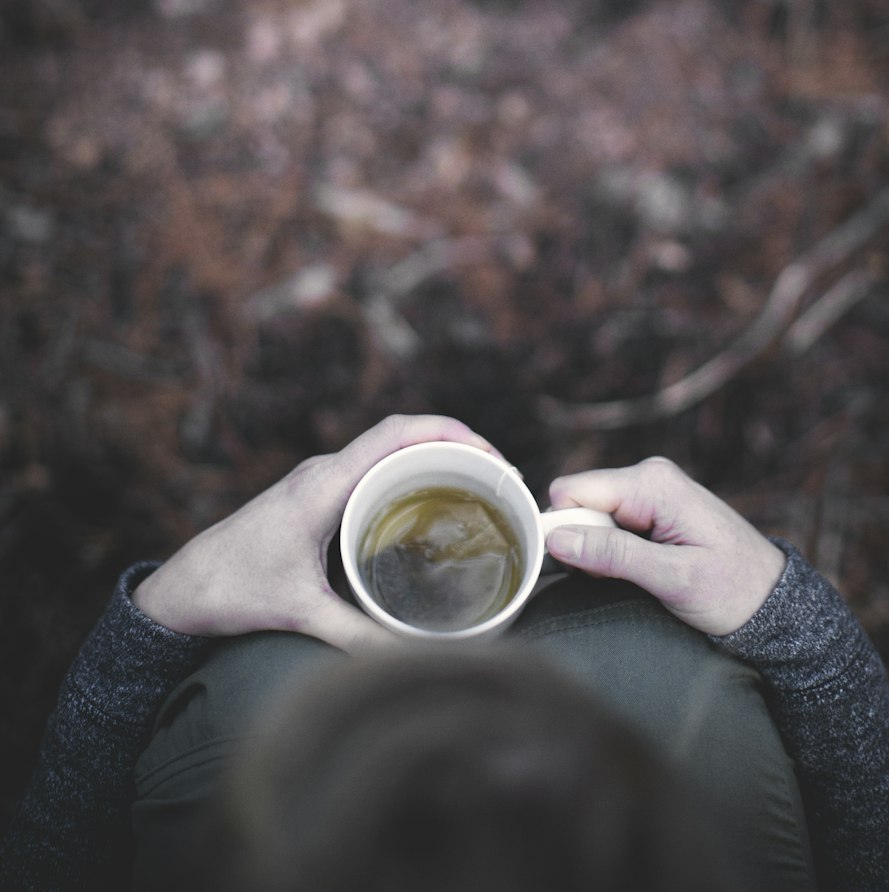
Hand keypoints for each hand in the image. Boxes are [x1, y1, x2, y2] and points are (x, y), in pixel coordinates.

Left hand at [133, 415, 497, 652]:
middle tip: (503, 476)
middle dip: (457, 443)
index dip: (448, 430)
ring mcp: (320, 479)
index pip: (394, 432)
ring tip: (481, 485)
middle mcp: (324, 471)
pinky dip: (410, 471)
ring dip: (434, 454)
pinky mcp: (317, 493)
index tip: (491, 452)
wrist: (182, 587)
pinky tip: (433, 500)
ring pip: (388, 449)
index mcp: (323, 483)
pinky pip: (373, 466)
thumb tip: (416, 660)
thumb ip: (356, 638)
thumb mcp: (300, 613)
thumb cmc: (233, 590)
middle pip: (402, 434)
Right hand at [545, 457, 785, 635]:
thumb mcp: (672, 578)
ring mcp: (651, 491)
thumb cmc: (732, 591)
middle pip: (580, 501)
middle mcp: (648, 477)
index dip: (564, 529)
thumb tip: (557, 538)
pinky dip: (612, 548)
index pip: (573, 491)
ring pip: (592, 514)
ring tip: (637, 576)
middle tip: (619, 578)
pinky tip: (639, 570)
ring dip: (599, 548)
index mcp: (652, 483)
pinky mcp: (653, 509)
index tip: (582, 568)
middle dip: (584, 541)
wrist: (772, 601)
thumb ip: (613, 555)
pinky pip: (610, 521)